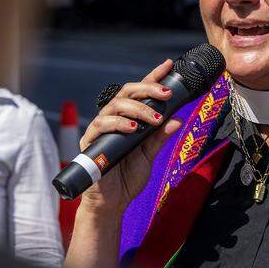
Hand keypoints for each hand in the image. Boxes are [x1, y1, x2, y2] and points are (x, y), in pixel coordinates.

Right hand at [78, 59, 182, 211]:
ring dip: (137, 109)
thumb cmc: (128, 177)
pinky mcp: (91, 141)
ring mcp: (102, 128)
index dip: (153, 77)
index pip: (141, 93)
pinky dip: (118, 124)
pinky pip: (101, 125)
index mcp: (130, 119)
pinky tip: (133, 128)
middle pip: (127, 92)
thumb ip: (160, 137)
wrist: (113, 201)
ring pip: (115, 105)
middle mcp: (115, 119)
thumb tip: (177, 119)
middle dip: (147, 89)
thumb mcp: (150, 155)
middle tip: (166, 94)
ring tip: (154, 119)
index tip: (168, 65)